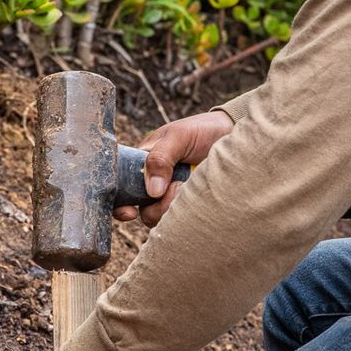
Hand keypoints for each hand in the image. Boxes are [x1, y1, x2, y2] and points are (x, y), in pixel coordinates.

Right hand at [116, 109, 234, 227]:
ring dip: (171, 207)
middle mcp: (152, 183)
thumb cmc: (201, 131)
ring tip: (186, 186)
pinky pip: (178, 219)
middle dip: (155, 206)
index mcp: (141, 163)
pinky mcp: (186, 203)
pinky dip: (184, 211)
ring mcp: (170, 195)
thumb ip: (160, 158)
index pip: (120, 188)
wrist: (231, 135)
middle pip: (141, 210)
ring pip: (160, 217)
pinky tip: (194, 194)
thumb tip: (152, 191)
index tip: (130, 211)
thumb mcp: (178, 137)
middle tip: (175, 187)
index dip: (119, 205)